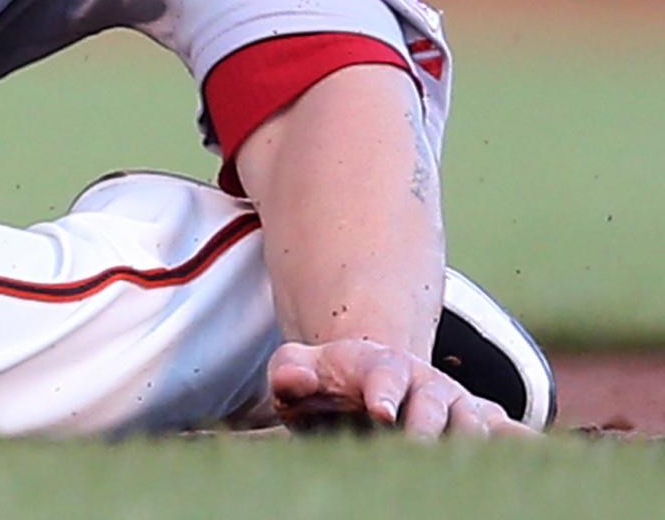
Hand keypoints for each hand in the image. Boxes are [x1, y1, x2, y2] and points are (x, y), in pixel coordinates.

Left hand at [267, 338, 531, 437]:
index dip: (383, 391)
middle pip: (434, 402)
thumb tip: (291, 378)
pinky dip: (524, 442)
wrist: (370, 378)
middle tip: (420, 446)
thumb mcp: (301, 371)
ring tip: (475, 465)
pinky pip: (509, 432)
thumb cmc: (329, 383)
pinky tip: (542, 457)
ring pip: (474, 420)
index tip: (380, 411)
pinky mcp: (478, 422)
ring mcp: (456, 402)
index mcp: (380, 368)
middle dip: (429, 424)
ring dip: (476, 439)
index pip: (383, 377)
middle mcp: (425, 383)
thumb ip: (292, 372)